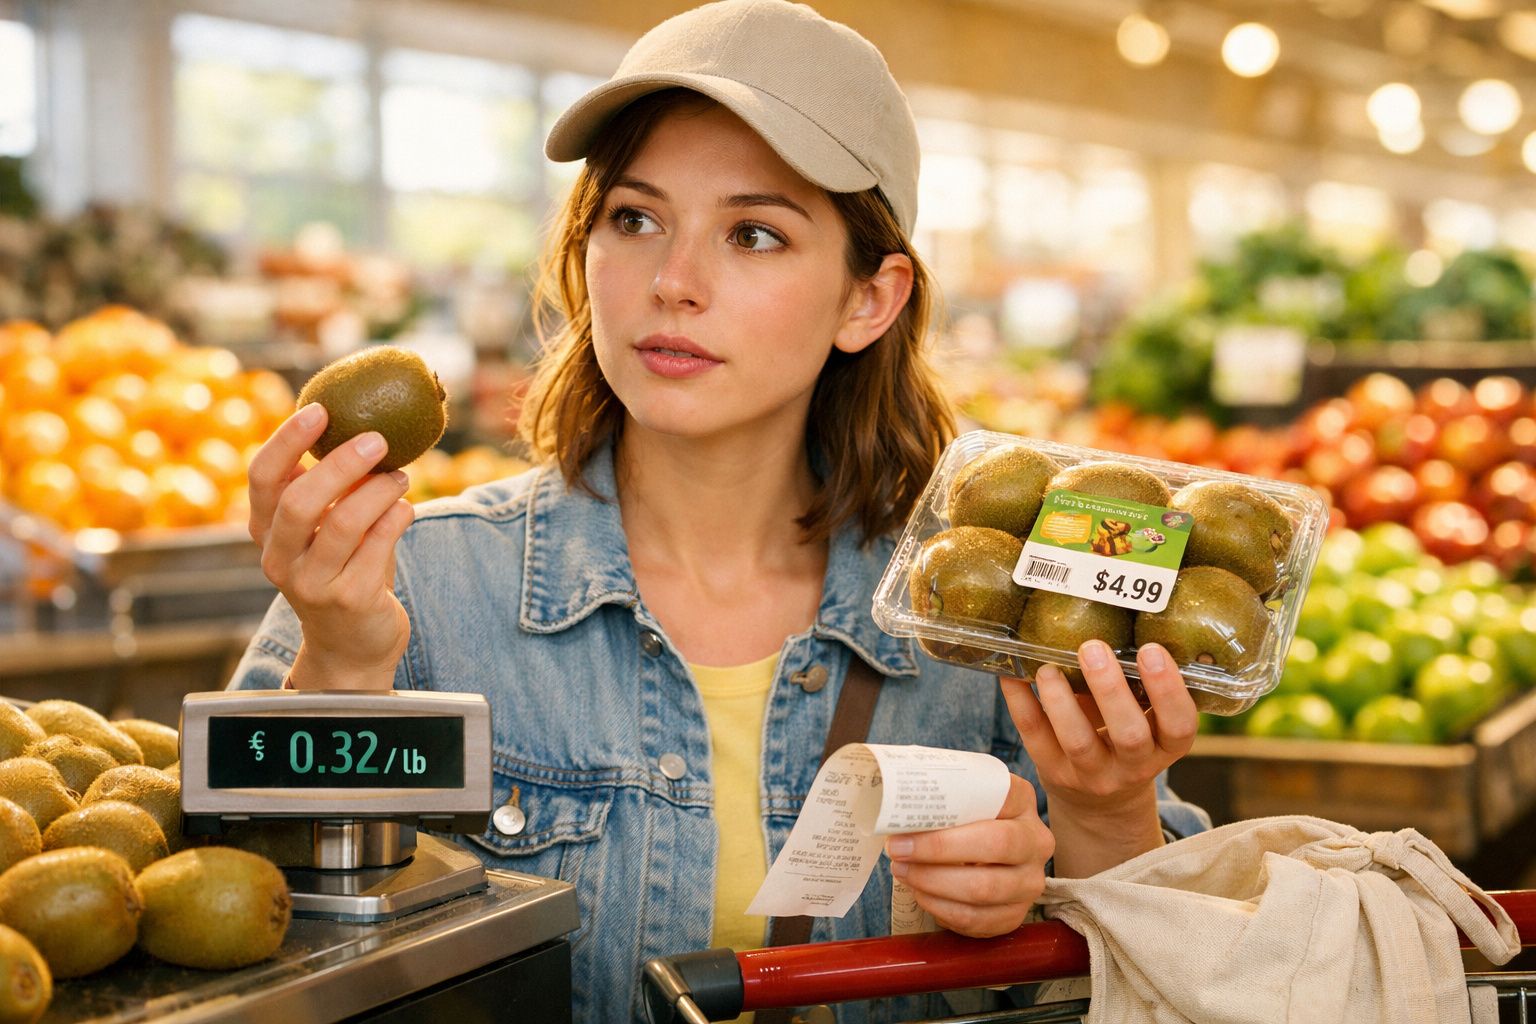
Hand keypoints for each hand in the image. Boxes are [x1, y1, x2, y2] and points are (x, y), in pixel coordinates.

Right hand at [247, 403, 413, 688]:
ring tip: (401, 476)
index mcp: (266, 531)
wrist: (352, 644)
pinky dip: (396, 519)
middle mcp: (280, 559)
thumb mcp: (325, 528)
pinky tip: (406, 508)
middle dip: (341, 464)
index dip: (286, 440)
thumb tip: (362, 425)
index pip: (262, 478)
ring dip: (378, 490)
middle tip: (377, 439)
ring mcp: (312, 584)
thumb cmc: (343, 569)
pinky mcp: (350, 600)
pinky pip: (377, 547)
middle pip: (300, 501)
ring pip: (344, 523)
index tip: (320, 409)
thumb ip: (333, 487)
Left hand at [883, 774, 1053, 937]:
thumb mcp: (960, 797)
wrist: (983, 855)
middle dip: (939, 849)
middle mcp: (1036, 842)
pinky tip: (921, 894)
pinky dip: (942, 908)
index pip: (1000, 797)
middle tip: (899, 849)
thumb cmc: (963, 820)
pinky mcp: (1015, 915)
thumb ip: (941, 793)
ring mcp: (1030, 882)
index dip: (954, 807)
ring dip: (934, 883)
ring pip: (984, 889)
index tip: (911, 816)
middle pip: (996, 844)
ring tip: (903, 872)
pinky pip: (977, 919)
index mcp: (1022, 801)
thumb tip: (896, 804)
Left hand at [1000, 640, 1196, 873]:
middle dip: (1111, 690)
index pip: (1179, 726)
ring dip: (1061, 701)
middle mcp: (1133, 766)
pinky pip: (1035, 738)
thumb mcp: (1146, 719)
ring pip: (1078, 742)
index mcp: (1164, 747)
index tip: (1151, 650)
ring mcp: (1092, 774)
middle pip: (1129, 736)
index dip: (1168, 690)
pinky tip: (1012, 675)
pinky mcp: (1054, 772)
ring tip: (1049, 667)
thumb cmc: (1125, 738)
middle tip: (1094, 648)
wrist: (1100, 799)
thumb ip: (1138, 684)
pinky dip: (1021, 703)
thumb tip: (1117, 615)